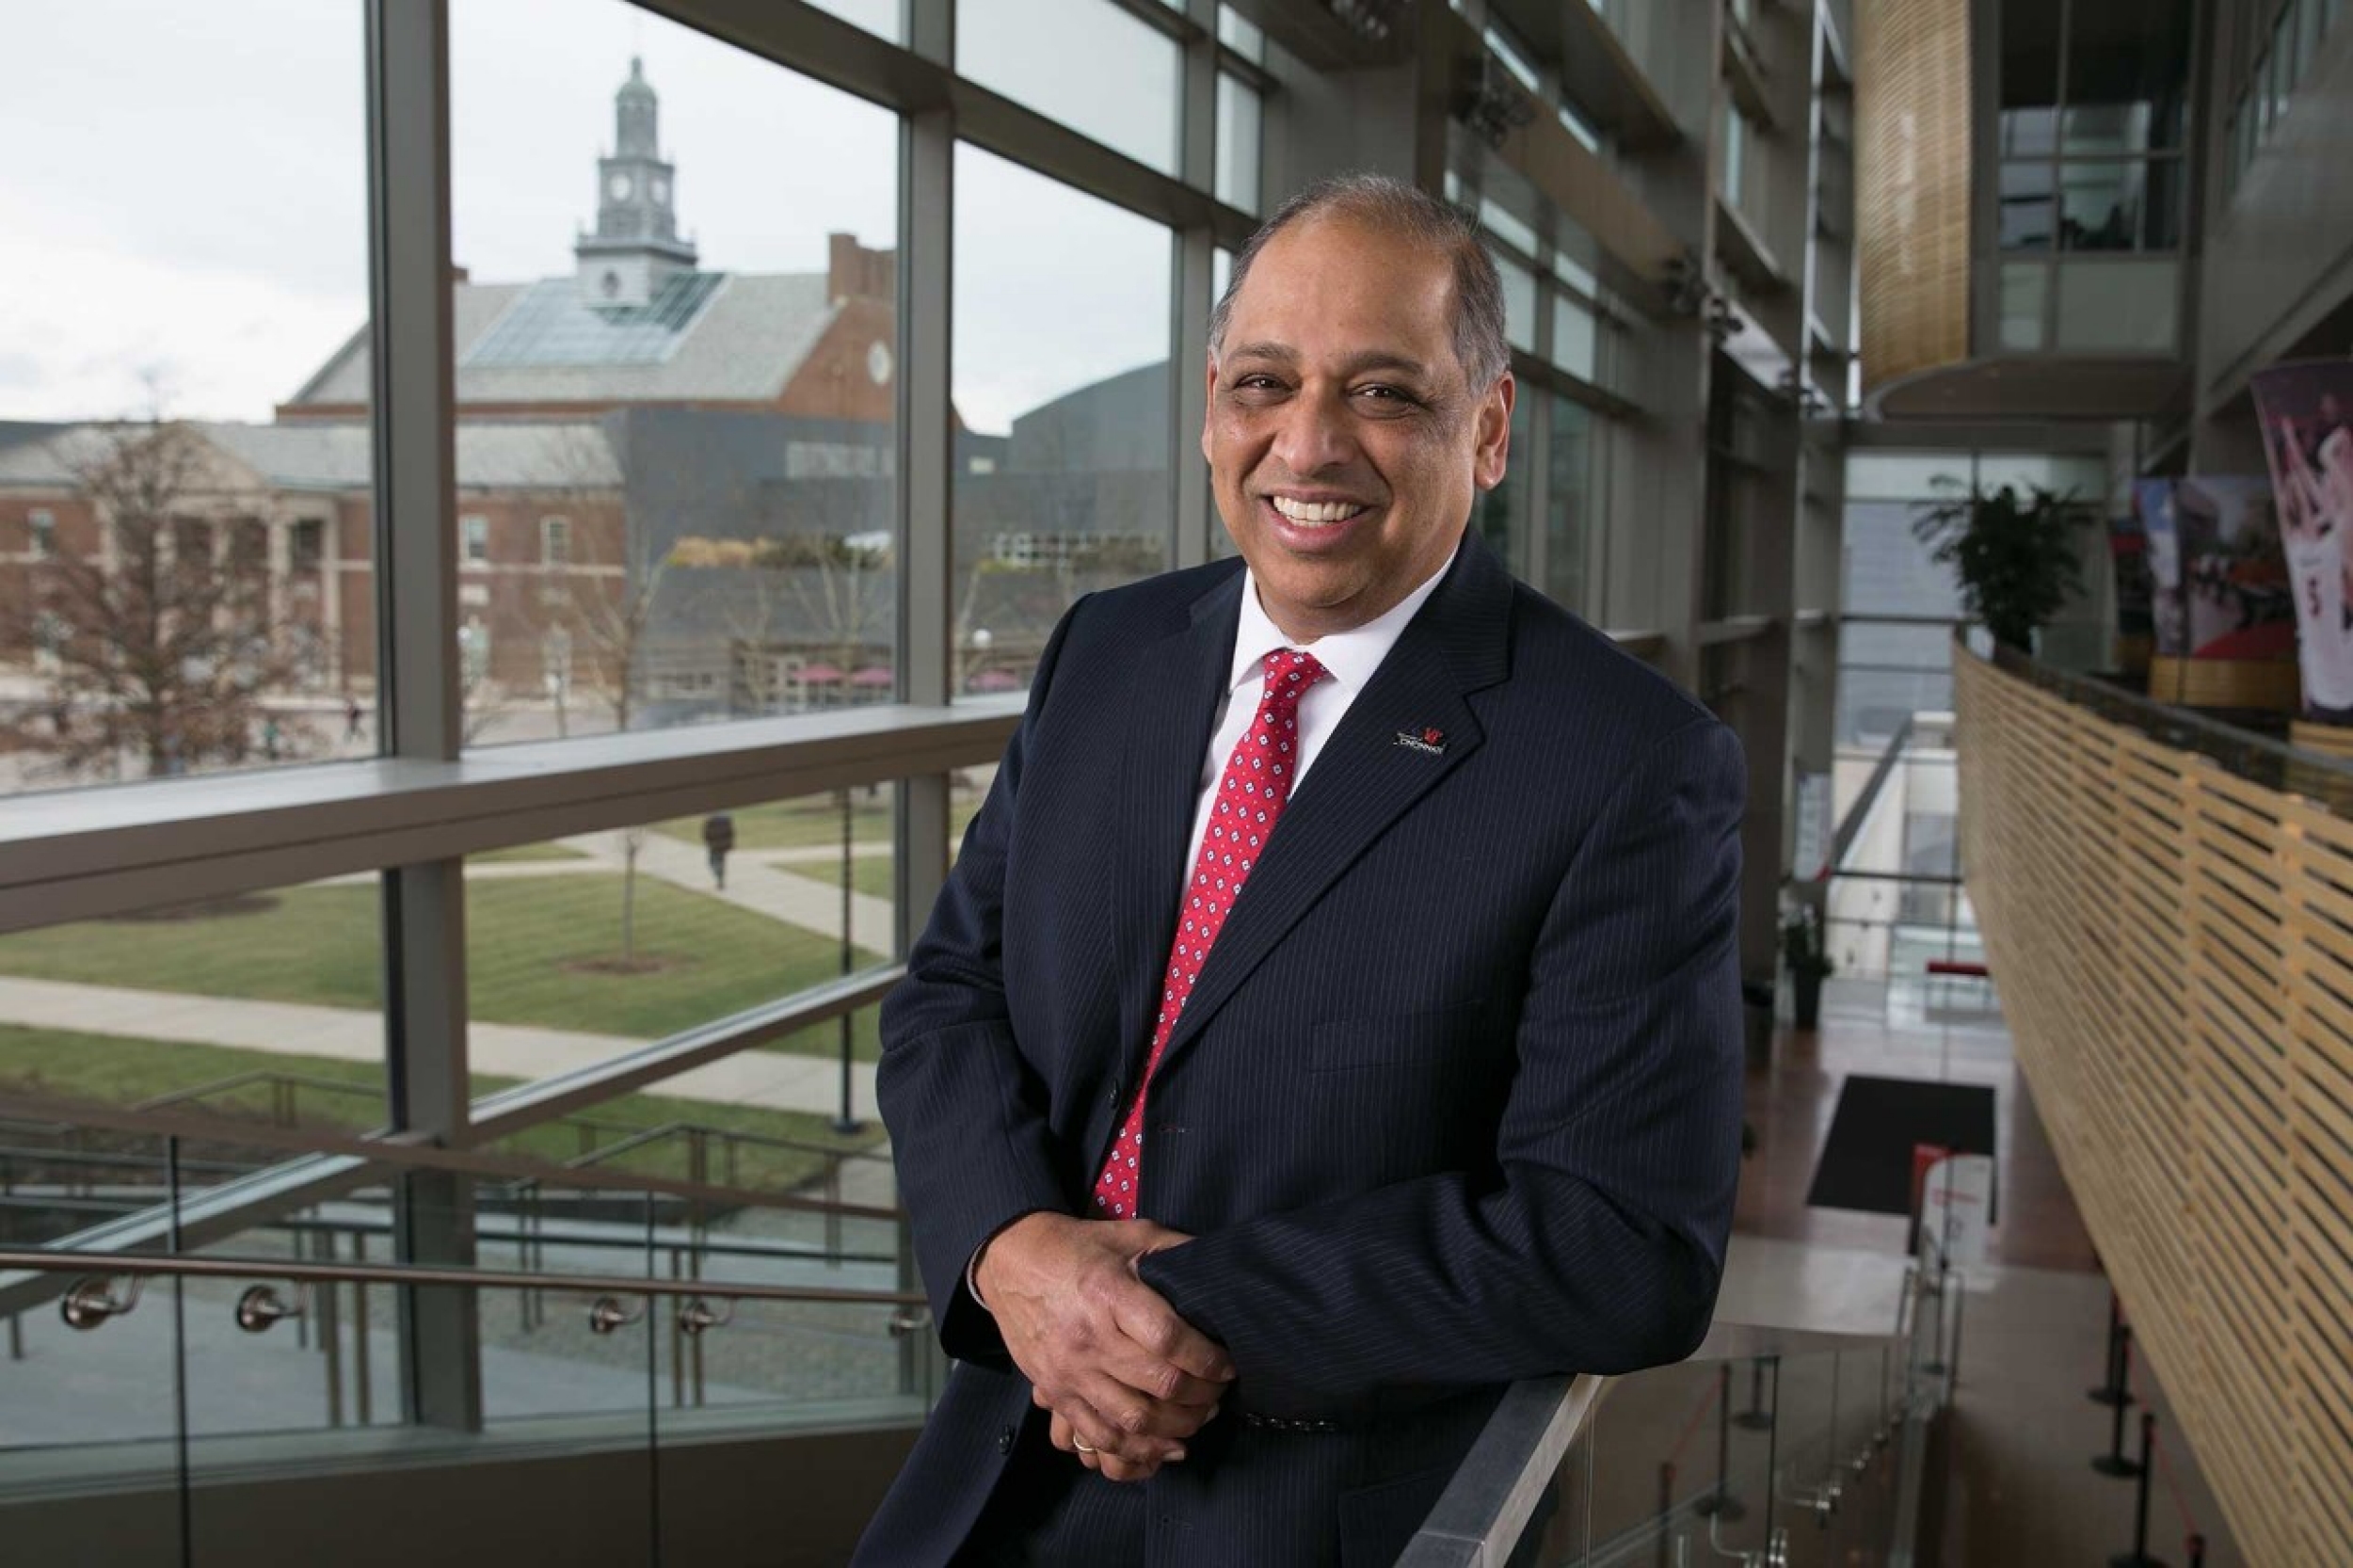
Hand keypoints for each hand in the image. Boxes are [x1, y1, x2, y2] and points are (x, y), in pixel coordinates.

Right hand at [977, 1212, 1231, 1476]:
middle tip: (1219, 1392)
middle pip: (1159, 1384)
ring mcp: (1070, 1371)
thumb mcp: (1130, 1233)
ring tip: (1199, 1417)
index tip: (1227, 1364)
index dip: (1207, 1359)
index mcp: (1109, 1293)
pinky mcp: (1055, 1393)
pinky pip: (1099, 1436)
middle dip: (1202, 1395)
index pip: (1169, 1339)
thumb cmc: (1077, 1248)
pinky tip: (1166, 1446)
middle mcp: (1089, 1338)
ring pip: (1134, 1419)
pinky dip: (1137, 1450)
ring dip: (1178, 1427)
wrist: (1010, 1263)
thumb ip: (1176, 1249)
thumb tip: (1220, 1269)